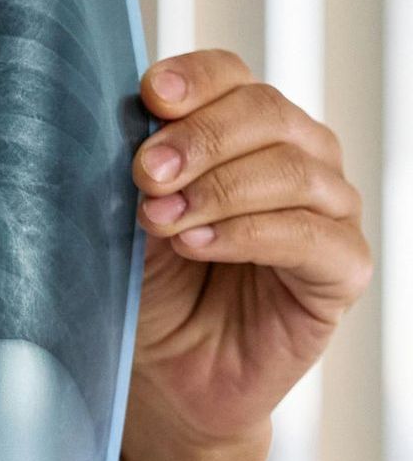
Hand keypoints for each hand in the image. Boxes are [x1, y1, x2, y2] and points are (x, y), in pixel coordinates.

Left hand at [121, 49, 372, 460]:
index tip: (149, 95)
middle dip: (199, 138)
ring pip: (292, 170)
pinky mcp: (339, 272)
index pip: (233, 78)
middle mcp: (296, 161)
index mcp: (244, 134)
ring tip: (161, 218)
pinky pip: (311, 237)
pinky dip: (251, 234)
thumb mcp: (126, 224)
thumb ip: (135, 175)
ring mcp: (326, 214)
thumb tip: (121, 124)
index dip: (195, 80)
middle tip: (144, 173)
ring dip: (220, 188)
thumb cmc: (148, 294)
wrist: (165, 382)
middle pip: (266, 113)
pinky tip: (200, 246)